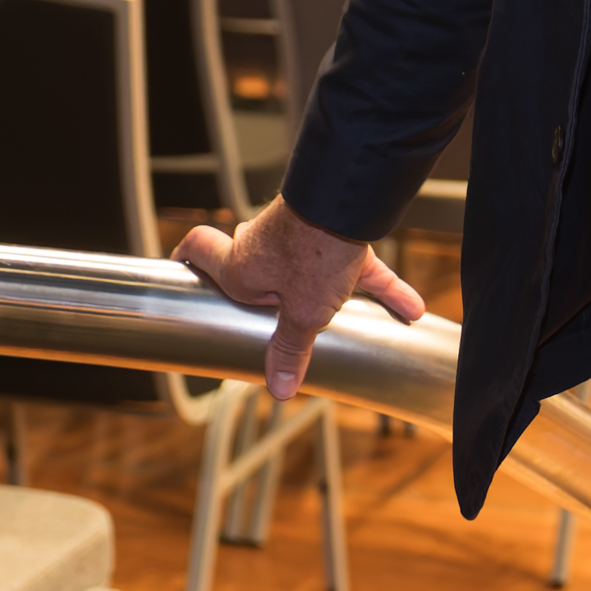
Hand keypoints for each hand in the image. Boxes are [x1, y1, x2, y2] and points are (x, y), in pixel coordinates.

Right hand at [174, 198, 427, 400]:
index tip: (181, 267)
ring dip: (323, 287)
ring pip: (303, 264)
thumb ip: (289, 350)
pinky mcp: (336, 233)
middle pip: (249, 261)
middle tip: (266, 313)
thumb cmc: (313, 254)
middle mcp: (261, 246)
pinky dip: (379, 284)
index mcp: (241, 268)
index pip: (198, 250)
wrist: (347, 201)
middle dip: (260, 287)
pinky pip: (355, 264)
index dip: (187, 258)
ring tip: (338, 312)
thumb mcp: (302, 315)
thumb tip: (278, 388)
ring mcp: (297, 235)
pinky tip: (409, 306)